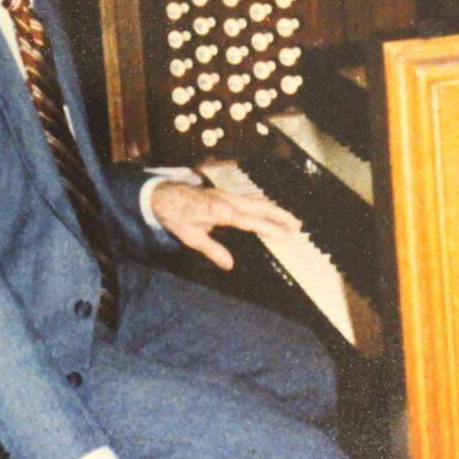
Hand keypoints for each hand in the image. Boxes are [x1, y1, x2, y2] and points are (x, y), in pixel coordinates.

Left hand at [150, 181, 300, 270]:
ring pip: (256, 199)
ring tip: (290, 219)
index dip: (271, 228)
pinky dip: (262, 204)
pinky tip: (267, 209)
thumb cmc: (175, 216)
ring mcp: (226, 194)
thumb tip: (230, 265)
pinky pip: (248, 197)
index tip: (287, 235)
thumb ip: (212, 250)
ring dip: (274, 208)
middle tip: (298, 226)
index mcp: (221, 211)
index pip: (252, 221)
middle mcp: (227, 199)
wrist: (161, 194)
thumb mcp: (190, 237)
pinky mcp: (223, 194)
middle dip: (281, 215)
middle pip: (260, 205)